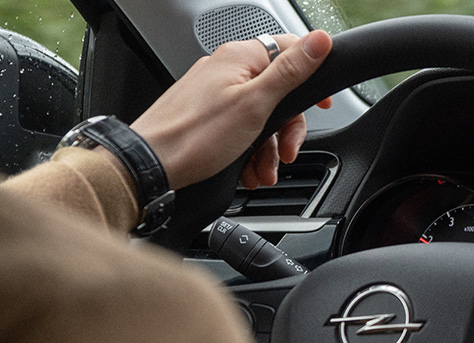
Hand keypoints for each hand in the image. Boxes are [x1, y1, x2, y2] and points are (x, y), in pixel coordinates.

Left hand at [129, 31, 333, 190]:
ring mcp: (213, 92)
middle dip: (286, 128)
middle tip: (286, 151)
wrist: (150, 164)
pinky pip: (238, 128)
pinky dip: (248, 150)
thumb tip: (320, 40)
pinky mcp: (204, 114)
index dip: (312, 76)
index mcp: (240, 57)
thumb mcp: (256, 104)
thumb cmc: (195, 136)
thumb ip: (291, 71)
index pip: (290, 50)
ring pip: (259, 115)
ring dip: (267, 147)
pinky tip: (247, 169)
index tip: (323, 104)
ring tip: (263, 170)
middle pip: (277, 91)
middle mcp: (226, 69)